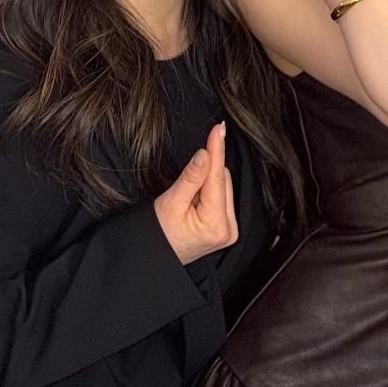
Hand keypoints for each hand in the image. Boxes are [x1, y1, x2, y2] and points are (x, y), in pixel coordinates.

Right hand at [153, 122, 238, 264]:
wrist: (157, 257)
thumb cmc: (158, 234)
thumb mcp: (171, 202)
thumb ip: (190, 178)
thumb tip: (205, 155)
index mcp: (215, 225)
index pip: (218, 178)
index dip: (216, 151)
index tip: (218, 129)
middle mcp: (229, 229)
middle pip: (223, 182)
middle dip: (206, 173)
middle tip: (185, 184)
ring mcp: (230, 229)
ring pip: (224, 187)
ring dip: (207, 182)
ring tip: (186, 198)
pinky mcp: (227, 227)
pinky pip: (222, 197)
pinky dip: (209, 191)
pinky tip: (195, 200)